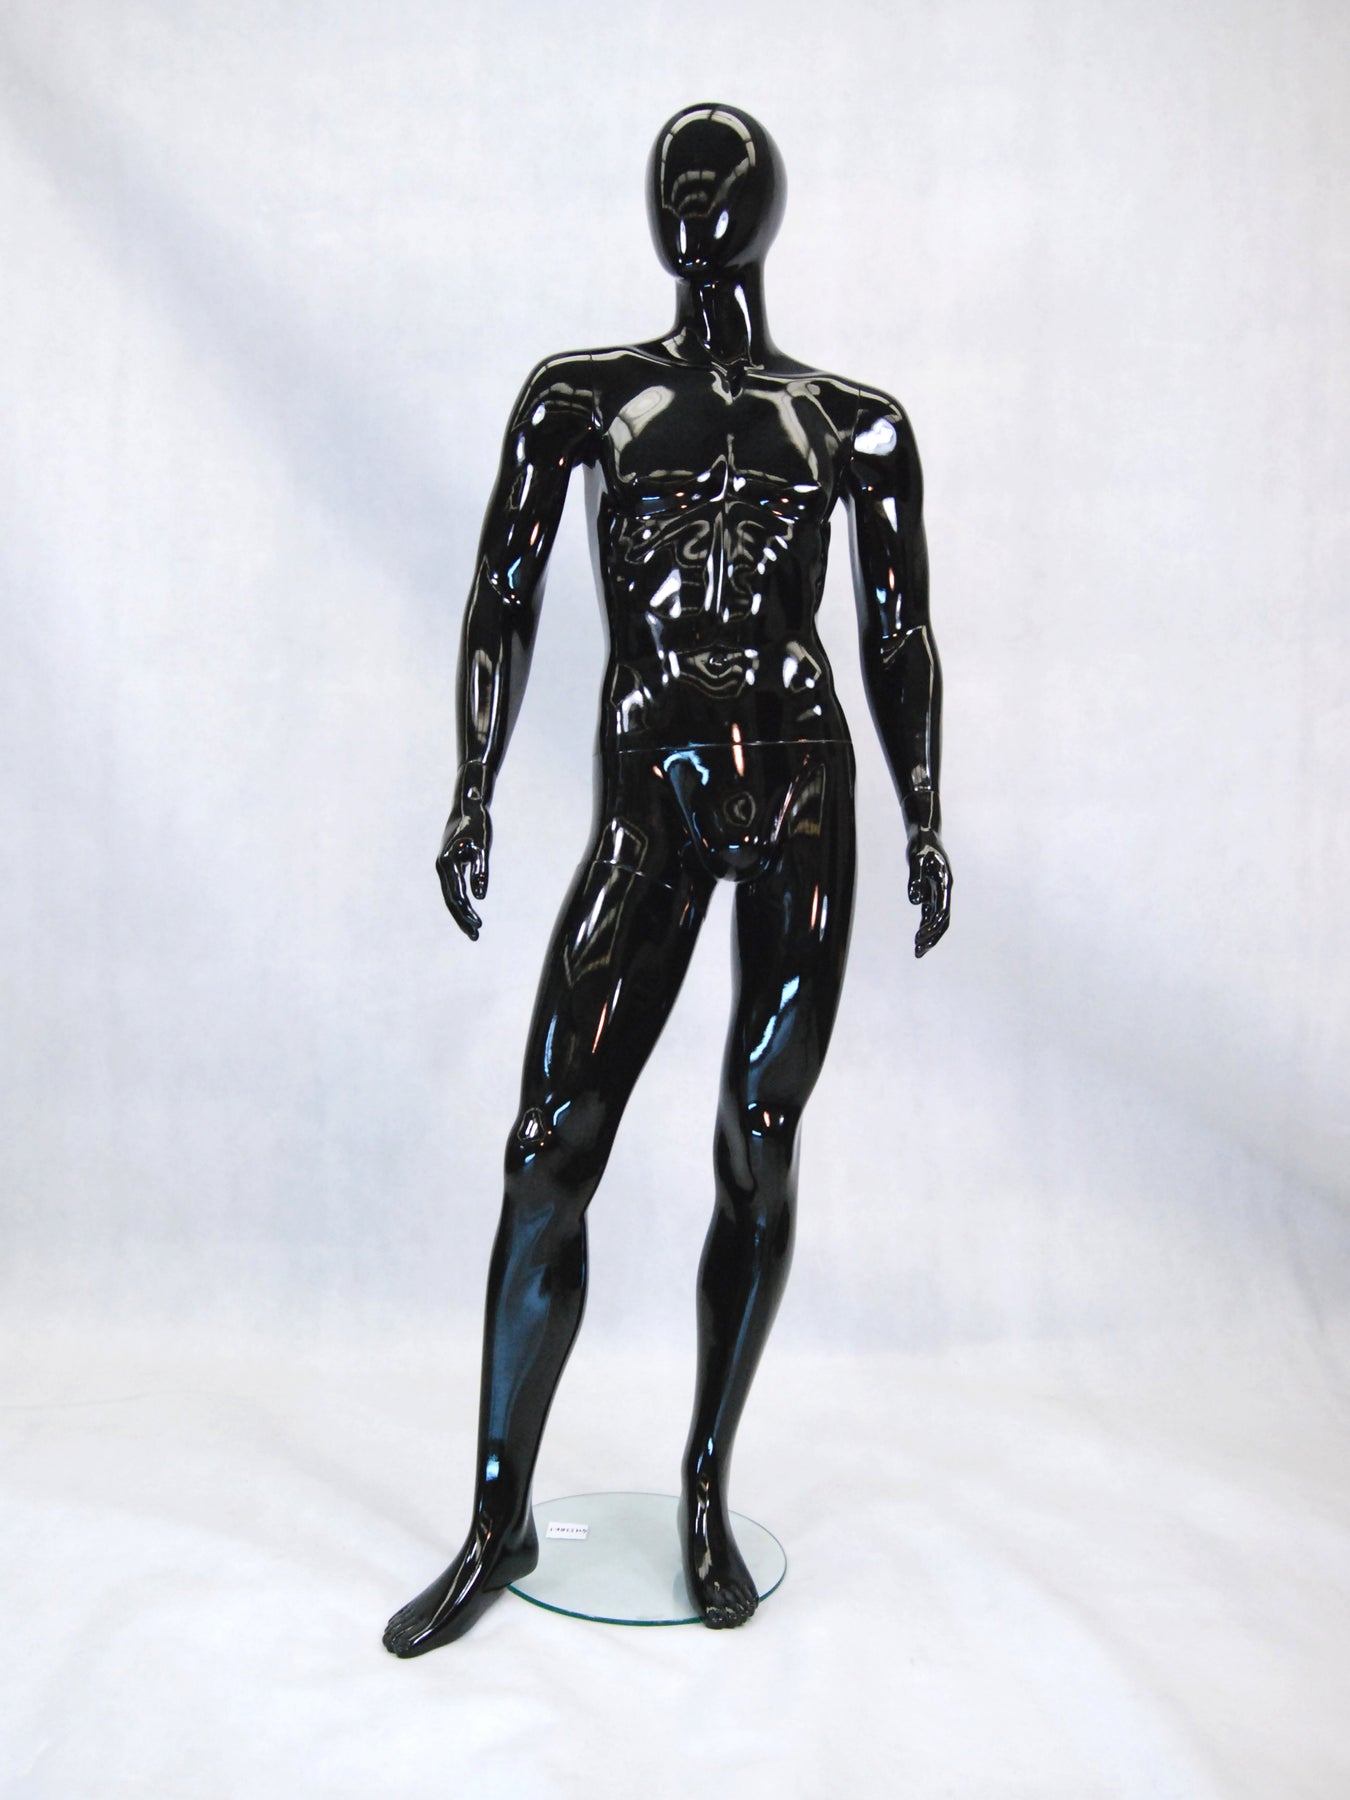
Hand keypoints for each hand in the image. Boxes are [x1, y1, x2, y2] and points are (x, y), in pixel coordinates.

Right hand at [436, 794, 491, 939]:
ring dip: (462, 914)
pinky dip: (462, 903)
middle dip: (462, 919)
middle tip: (475, 936)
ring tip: (475, 932)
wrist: (467, 807)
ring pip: (451, 897)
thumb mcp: (483, 847)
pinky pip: (454, 890)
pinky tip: (470, 914)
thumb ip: (481, 871)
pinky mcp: (451, 867)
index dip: (466, 911)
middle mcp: (442, 868)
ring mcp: (445, 868)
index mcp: (447, 863)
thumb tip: (480, 897)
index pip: (456, 894)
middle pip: (451, 900)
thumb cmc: (477, 825)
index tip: (478, 925)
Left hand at [907, 827, 951, 957]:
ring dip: (929, 935)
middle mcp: (945, 890)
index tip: (917, 938)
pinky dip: (925, 925)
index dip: (931, 927)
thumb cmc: (920, 844)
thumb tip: (915, 901)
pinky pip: (930, 913)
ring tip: (918, 951)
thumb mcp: (915, 859)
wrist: (925, 833)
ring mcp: (939, 891)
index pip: (942, 912)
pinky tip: (918, 936)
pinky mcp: (931, 890)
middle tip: (918, 952)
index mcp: (945, 883)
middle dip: (932, 938)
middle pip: (942, 920)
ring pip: (937, 919)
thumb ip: (914, 879)